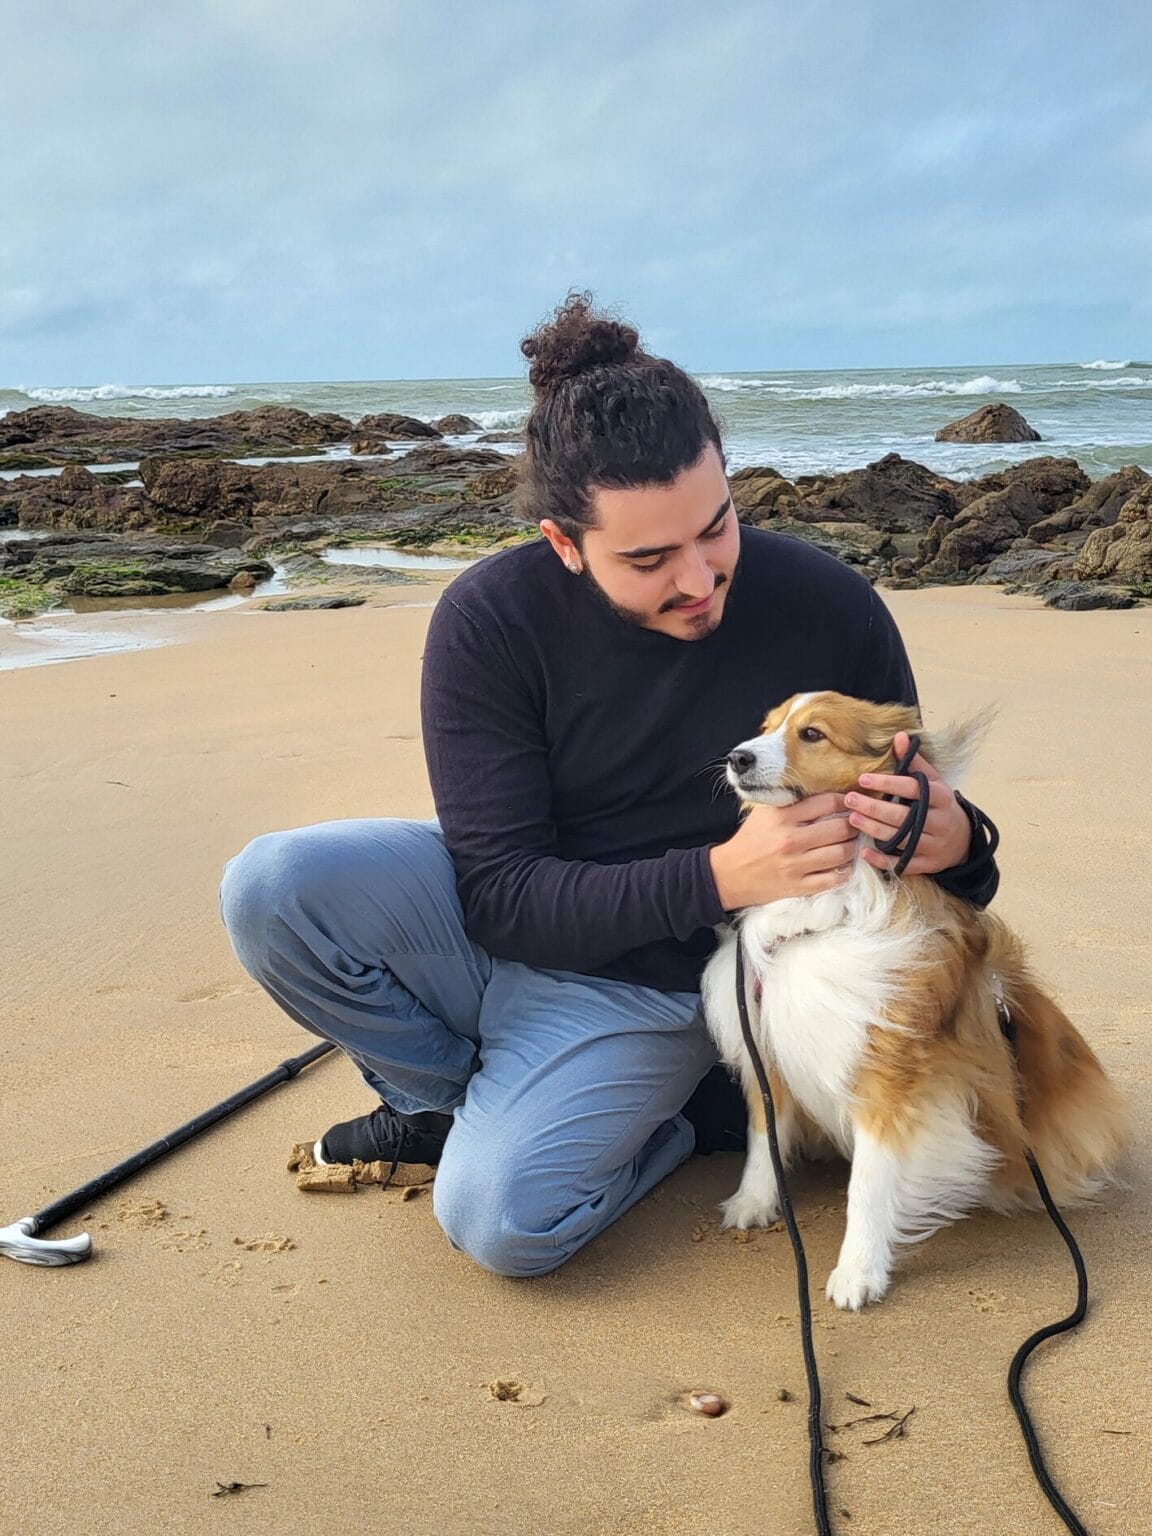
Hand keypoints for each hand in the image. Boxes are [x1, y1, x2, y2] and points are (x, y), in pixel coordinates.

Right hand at [709, 793, 856, 909]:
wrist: (729, 874)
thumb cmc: (750, 840)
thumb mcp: (765, 813)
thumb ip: (792, 804)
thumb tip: (826, 796)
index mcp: (782, 818)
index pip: (827, 803)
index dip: (845, 801)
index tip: (851, 802)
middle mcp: (791, 841)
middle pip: (840, 828)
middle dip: (854, 824)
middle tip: (857, 824)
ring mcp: (796, 866)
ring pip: (841, 854)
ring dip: (853, 847)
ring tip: (852, 843)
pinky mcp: (799, 887)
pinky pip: (834, 879)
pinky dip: (845, 871)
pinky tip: (844, 864)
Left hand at [845, 732, 970, 875]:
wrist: (963, 840)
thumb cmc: (940, 805)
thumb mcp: (933, 782)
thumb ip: (914, 762)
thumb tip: (899, 736)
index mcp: (941, 798)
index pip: (913, 789)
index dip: (888, 783)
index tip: (863, 779)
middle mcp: (940, 822)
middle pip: (904, 817)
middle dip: (874, 808)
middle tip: (849, 800)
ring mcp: (934, 845)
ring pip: (902, 840)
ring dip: (875, 830)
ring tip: (852, 819)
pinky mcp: (928, 864)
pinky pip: (903, 864)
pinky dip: (883, 860)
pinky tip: (864, 852)